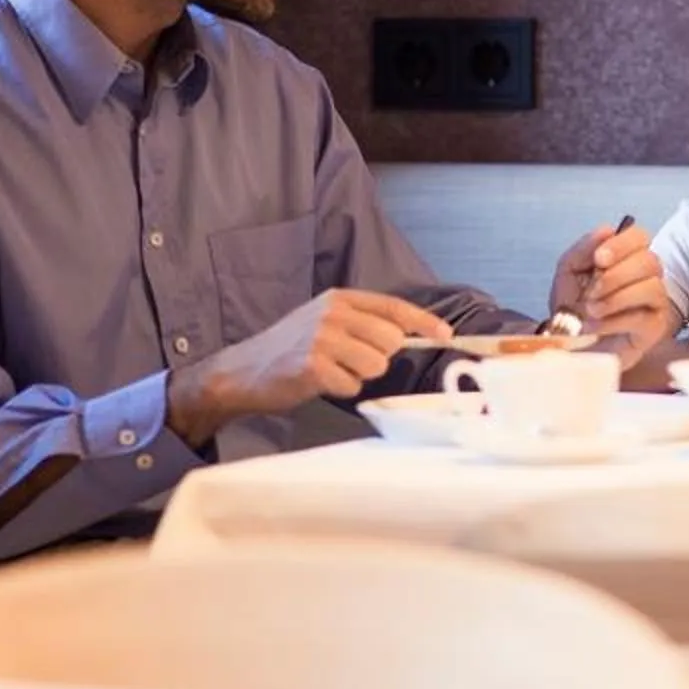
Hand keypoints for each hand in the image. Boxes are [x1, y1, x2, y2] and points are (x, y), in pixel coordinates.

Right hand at [169, 287, 449, 444]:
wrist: (242, 371)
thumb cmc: (290, 348)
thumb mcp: (325, 322)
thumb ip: (363, 324)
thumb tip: (407, 337)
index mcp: (339, 298)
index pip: (393, 307)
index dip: (423, 322)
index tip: (446, 334)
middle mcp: (332, 313)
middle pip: (390, 341)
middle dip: (379, 358)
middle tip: (349, 361)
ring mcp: (322, 338)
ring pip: (375, 365)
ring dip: (358, 376)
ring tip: (331, 371)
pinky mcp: (312, 366)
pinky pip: (351, 386)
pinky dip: (339, 390)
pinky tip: (317, 382)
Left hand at [549, 221, 675, 366]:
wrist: (572, 345)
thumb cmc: (575, 307)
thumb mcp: (568, 274)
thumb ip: (582, 250)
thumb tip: (606, 230)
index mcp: (627, 257)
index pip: (639, 236)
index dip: (621, 244)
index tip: (599, 259)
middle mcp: (647, 275)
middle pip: (649, 261)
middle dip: (616, 275)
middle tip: (592, 290)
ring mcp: (655, 301)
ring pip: (651, 288)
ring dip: (615, 298)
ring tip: (591, 310)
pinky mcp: (654, 328)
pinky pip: (642, 317)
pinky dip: (613, 321)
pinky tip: (595, 325)